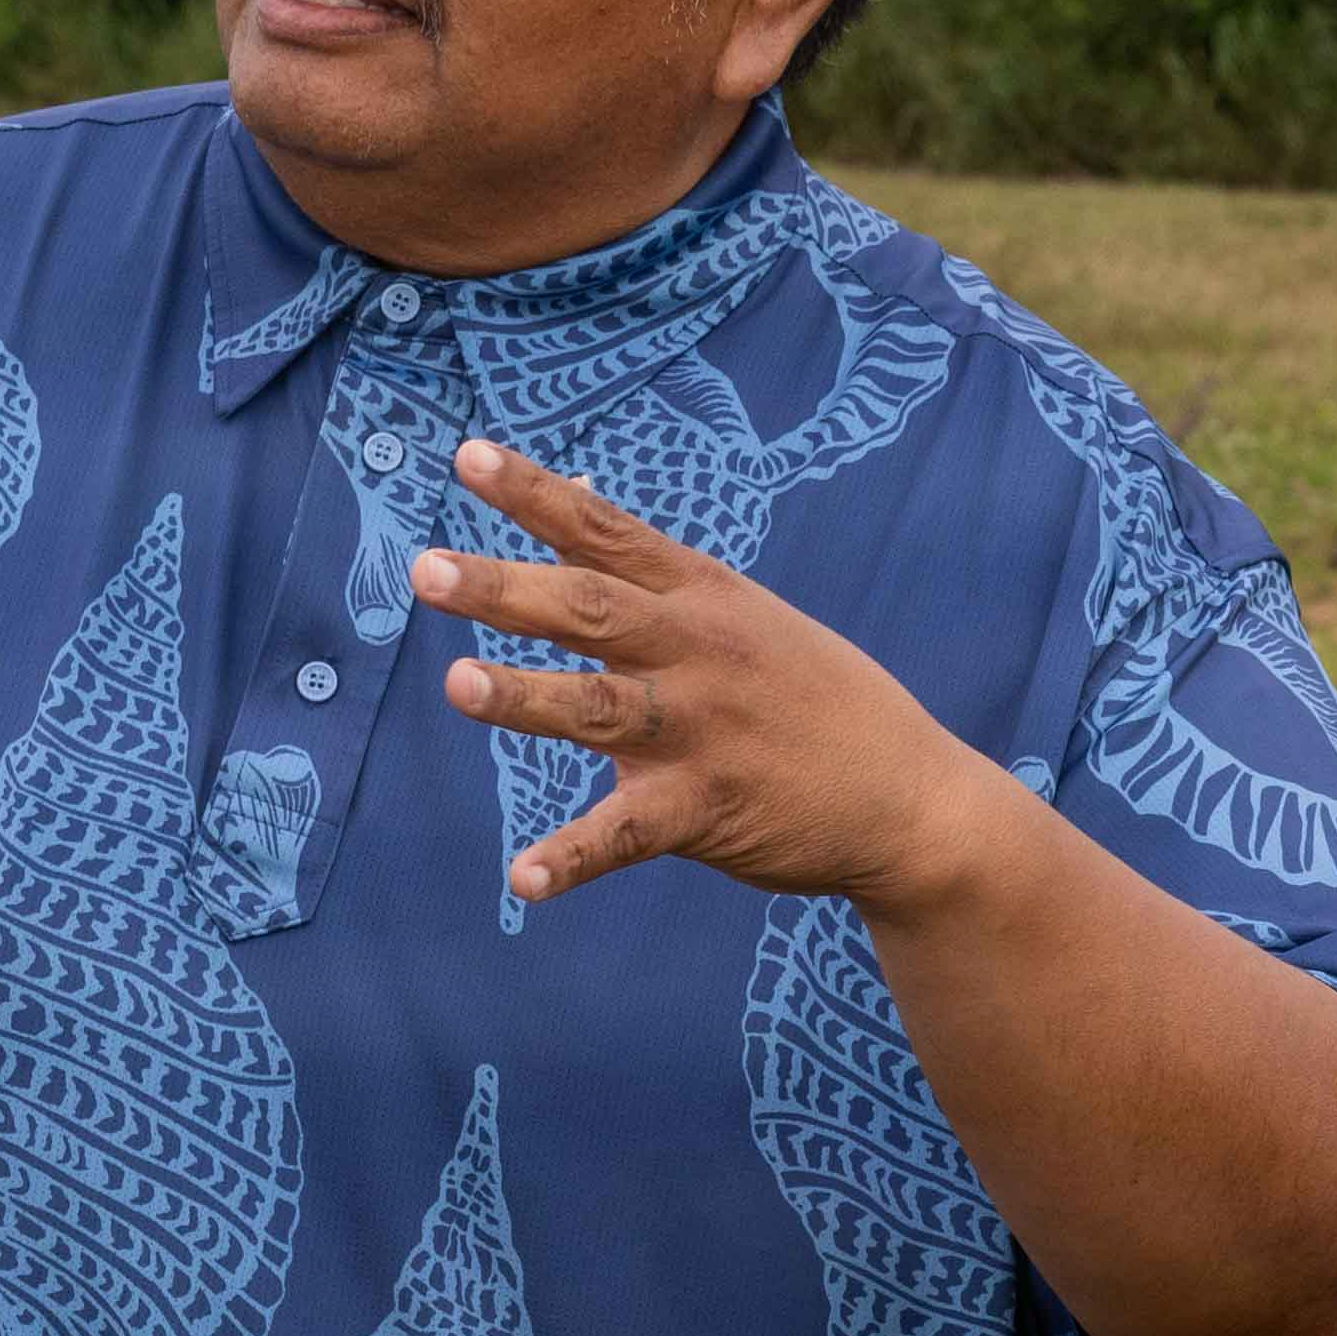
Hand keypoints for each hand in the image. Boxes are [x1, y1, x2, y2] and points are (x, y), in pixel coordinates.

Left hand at [415, 443, 1022, 912]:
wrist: (911, 798)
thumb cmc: (813, 698)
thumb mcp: (745, 616)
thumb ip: (653, 574)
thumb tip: (571, 501)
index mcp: (704, 597)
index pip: (607, 533)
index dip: (537, 495)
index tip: (468, 457)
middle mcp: (698, 652)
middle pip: (589, 610)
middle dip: (504, 589)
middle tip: (425, 569)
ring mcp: (703, 731)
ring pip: (598, 709)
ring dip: (524, 699)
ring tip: (456, 685)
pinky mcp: (707, 810)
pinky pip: (626, 834)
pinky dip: (572, 858)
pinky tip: (522, 878)